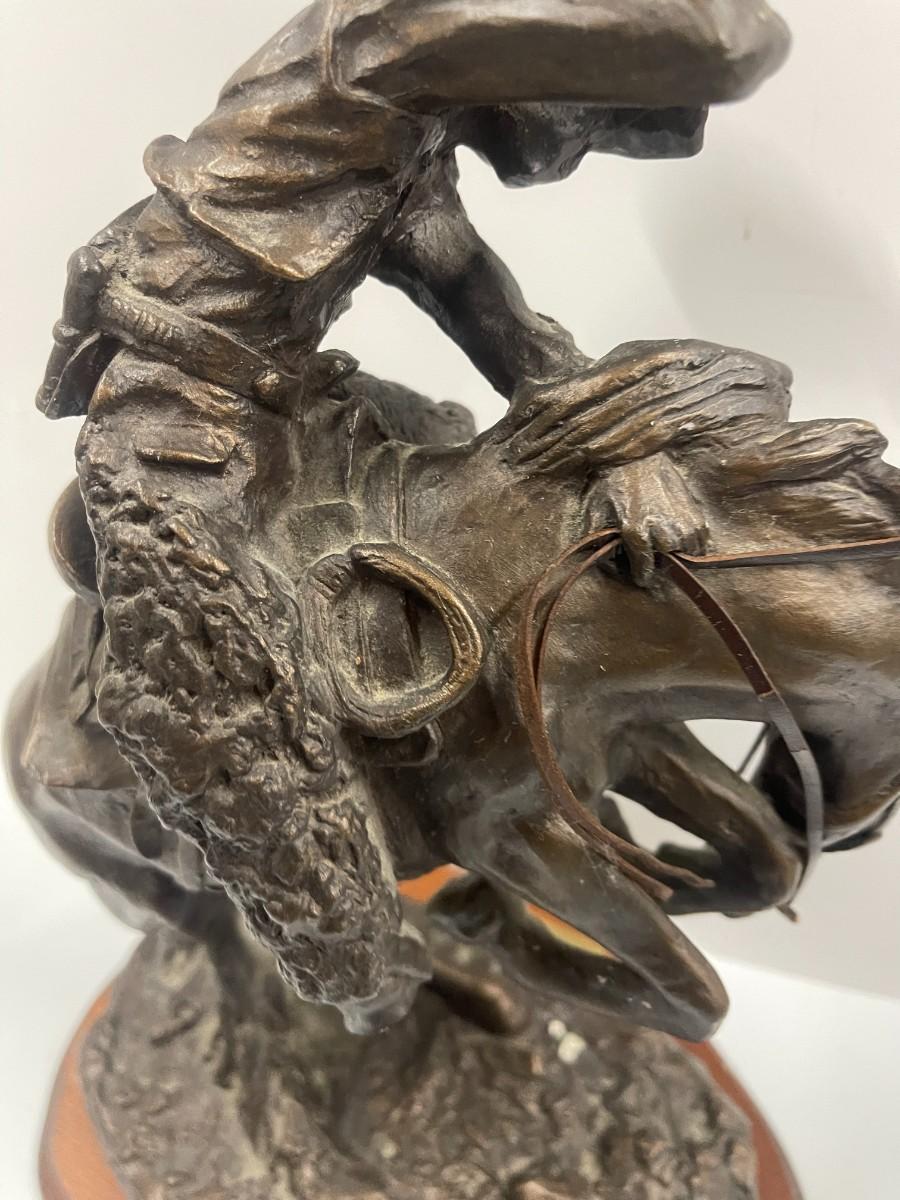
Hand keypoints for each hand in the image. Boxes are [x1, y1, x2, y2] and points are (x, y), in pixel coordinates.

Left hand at [605, 452, 708, 584]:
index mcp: (636, 531)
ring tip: (668, 547)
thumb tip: (604, 560)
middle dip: (660, 564)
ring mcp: (682, 522)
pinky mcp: (695, 512)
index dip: (641, 576)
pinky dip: (695, 543)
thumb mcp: (597, 512)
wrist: (636, 454)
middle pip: (668, 563)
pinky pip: (702, 539)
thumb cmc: (613, 483)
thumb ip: (600, 540)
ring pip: (687, 553)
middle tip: (653, 557)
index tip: (641, 576)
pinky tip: (683, 538)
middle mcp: (662, 530)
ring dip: (679, 554)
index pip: (645, 569)